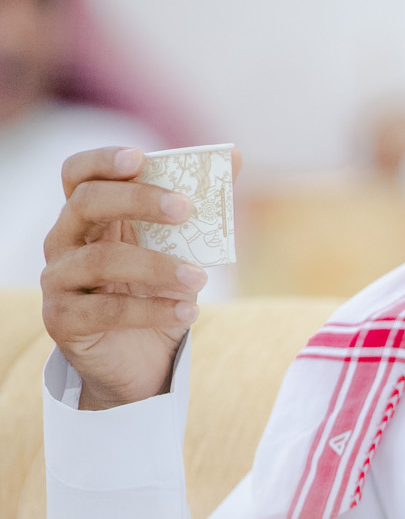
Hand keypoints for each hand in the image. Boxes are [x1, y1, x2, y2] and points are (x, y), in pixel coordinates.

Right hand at [41, 146, 239, 409]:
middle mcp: (65, 241)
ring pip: (100, 260)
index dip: (102, 160)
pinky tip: (187, 312)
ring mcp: (58, 281)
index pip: (78, 174)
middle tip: (185, 209)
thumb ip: (199, 207)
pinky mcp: (63, 321)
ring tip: (200, 279)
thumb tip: (232, 157)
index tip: (140, 157)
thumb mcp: (181, 251)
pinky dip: (152, 310)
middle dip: (138, 200)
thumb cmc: (157, 296)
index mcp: (88, 216)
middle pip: (86, 203)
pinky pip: (106, 310)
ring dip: (157, 265)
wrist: (141, 362)